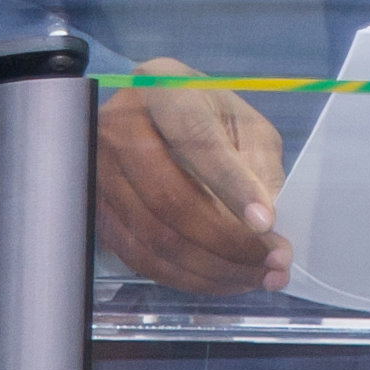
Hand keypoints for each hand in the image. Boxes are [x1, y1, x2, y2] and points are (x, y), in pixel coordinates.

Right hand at [95, 58, 291, 296]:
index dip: (231, 185)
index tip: (266, 224)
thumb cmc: (208, 117)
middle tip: (273, 263)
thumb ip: (257, 167)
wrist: (155, 118)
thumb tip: (264, 227)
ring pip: (154, 237)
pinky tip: (223, 279)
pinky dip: (186, 277)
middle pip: (169, 198)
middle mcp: (119, 126)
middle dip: (227, 241)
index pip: (195, 141)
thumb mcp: (244, 125)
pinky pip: (140, 257)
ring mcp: (98, 171)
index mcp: (162, 89)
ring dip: (212, 269)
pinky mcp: (97, 210)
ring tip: (258, 278)